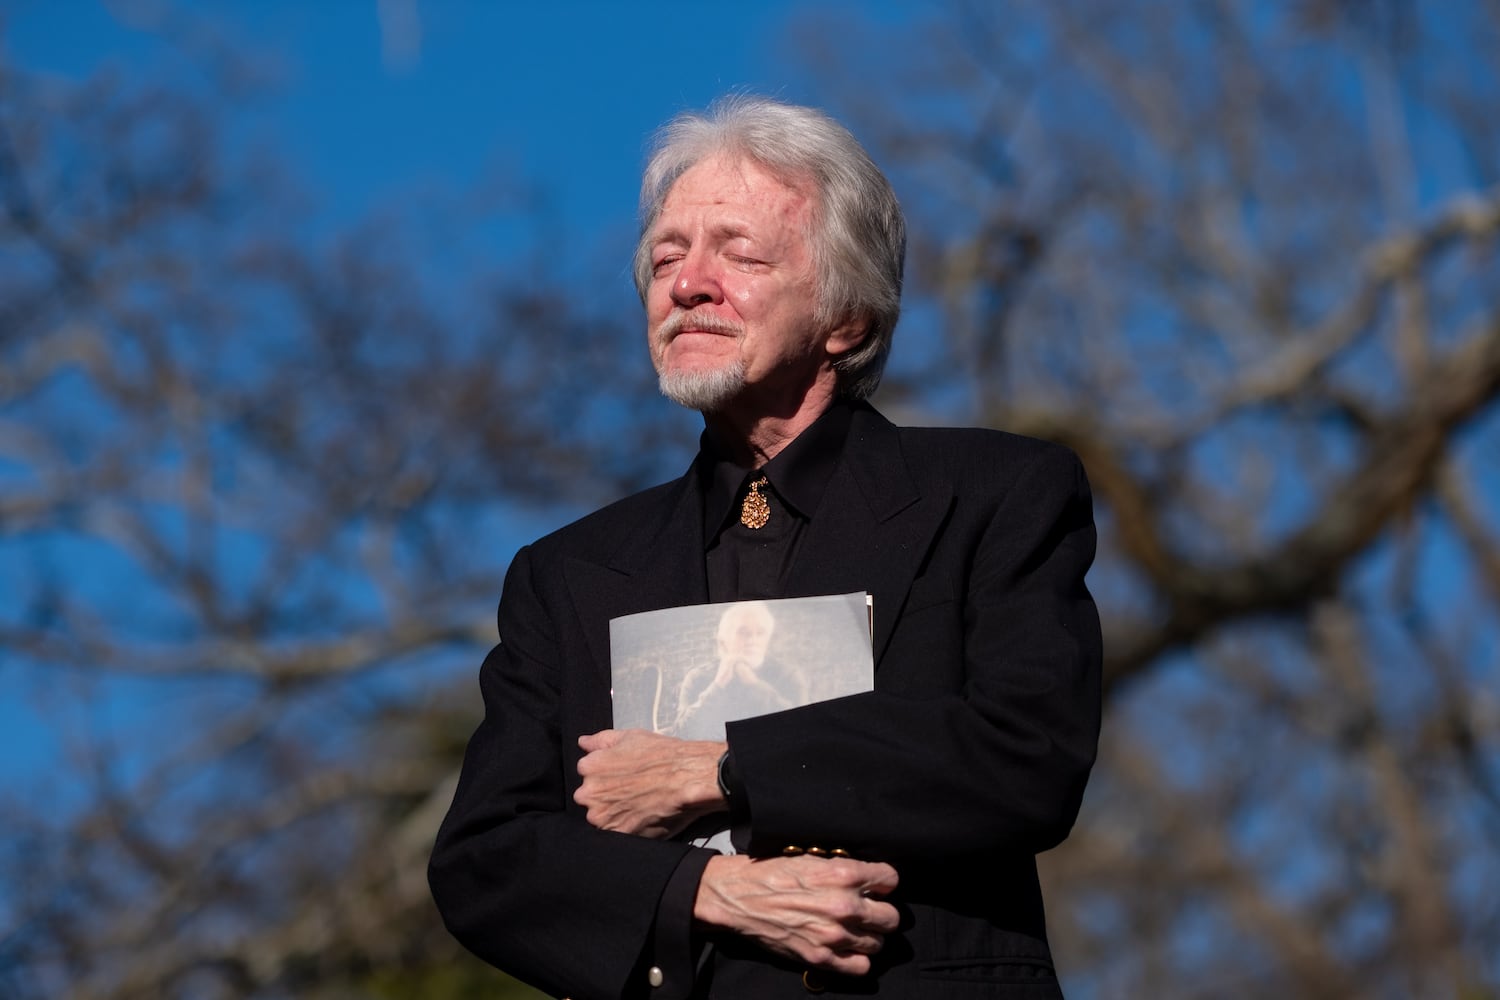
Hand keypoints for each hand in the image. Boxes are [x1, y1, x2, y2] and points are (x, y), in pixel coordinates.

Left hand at [575, 729, 725, 837]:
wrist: (687, 778)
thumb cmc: (662, 755)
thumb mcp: (630, 737)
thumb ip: (601, 741)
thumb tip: (583, 742)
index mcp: (589, 767)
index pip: (586, 773)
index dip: (605, 775)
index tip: (621, 776)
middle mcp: (590, 793)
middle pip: (590, 797)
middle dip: (605, 795)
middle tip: (631, 791)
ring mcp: (602, 817)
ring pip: (600, 817)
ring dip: (613, 814)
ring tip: (638, 805)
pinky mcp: (617, 834)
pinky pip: (614, 833)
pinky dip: (625, 828)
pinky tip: (641, 817)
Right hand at [693, 854, 900, 975]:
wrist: (739, 897)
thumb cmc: (772, 872)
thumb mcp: (812, 858)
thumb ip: (844, 868)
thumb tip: (869, 879)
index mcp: (843, 874)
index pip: (891, 880)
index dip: (884, 883)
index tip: (876, 887)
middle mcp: (843, 905)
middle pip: (891, 918)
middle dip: (881, 913)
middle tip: (868, 911)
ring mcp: (833, 935)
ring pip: (878, 943)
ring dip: (869, 937)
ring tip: (854, 930)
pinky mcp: (820, 957)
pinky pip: (861, 967)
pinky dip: (857, 960)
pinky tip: (846, 949)